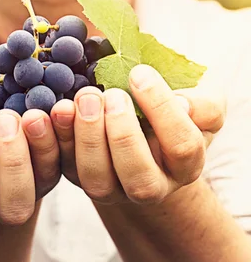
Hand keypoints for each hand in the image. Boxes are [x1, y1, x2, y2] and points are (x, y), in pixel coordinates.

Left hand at [50, 64, 224, 204]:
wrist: (142, 124)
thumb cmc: (174, 110)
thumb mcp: (200, 104)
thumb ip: (204, 105)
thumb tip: (183, 104)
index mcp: (185, 166)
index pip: (181, 146)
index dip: (162, 110)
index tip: (140, 74)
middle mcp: (150, 186)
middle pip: (139, 178)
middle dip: (122, 134)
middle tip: (110, 94)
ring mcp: (112, 186)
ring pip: (97, 179)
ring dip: (88, 138)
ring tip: (86, 97)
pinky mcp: (77, 175)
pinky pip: (63, 166)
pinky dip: (57, 138)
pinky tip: (58, 109)